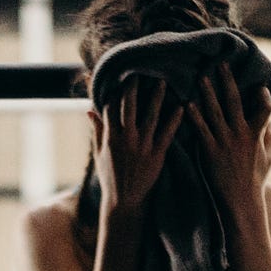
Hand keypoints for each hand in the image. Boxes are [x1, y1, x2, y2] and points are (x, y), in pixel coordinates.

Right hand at [89, 77, 185, 210]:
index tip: (120, 75)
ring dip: (156, 97)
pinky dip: (174, 120)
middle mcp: (126, 139)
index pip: (111, 108)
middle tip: (140, 69)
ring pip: (150, 116)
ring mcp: (142, 147)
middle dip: (134, 87)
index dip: (115, 91)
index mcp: (111, 137)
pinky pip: (167, 134)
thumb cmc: (110, 177)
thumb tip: (89, 110)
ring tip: (162, 81)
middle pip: (129, 107)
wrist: (124, 201)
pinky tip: (181, 106)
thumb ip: (97, 130)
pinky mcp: (157, 155)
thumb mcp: (100, 153)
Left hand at [187, 62, 270, 204]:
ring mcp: (224, 142)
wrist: (240, 202)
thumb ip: (269, 137)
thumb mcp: (269, 158)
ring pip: (215, 111)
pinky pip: (201, 130)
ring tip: (201, 77)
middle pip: (235, 102)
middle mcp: (241, 135)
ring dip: (208, 93)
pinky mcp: (209, 152)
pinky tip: (187, 104)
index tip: (259, 86)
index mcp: (257, 135)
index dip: (263, 96)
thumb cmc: (255, 181)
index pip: (265, 109)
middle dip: (228, 81)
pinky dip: (194, 116)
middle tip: (222, 64)